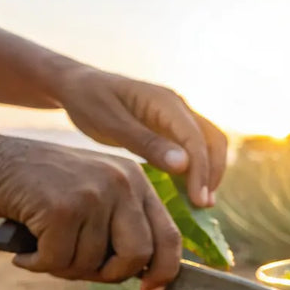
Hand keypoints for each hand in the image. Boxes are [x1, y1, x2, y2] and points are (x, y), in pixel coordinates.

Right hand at [0, 137, 181, 289]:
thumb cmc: (41, 189)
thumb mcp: (95, 194)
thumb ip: (123, 226)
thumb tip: (149, 279)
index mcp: (136, 180)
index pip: (170, 236)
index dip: (164, 272)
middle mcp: (122, 182)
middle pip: (139, 255)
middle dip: (110, 275)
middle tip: (77, 270)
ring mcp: (94, 193)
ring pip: (94, 262)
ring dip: (64, 269)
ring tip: (42, 251)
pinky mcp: (62, 207)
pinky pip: (59, 260)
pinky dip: (37, 265)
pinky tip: (24, 254)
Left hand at [51, 67, 226, 207]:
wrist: (76, 85)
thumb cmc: (88, 101)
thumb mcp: (110, 123)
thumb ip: (146, 143)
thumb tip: (184, 164)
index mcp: (166, 102)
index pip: (196, 139)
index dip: (202, 171)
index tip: (198, 200)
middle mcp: (179, 107)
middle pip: (213, 140)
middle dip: (212, 173)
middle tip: (203, 204)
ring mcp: (178, 116)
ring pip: (208, 144)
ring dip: (209, 172)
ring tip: (201, 202)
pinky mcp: (171, 127)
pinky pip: (195, 148)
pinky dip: (197, 169)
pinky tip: (189, 190)